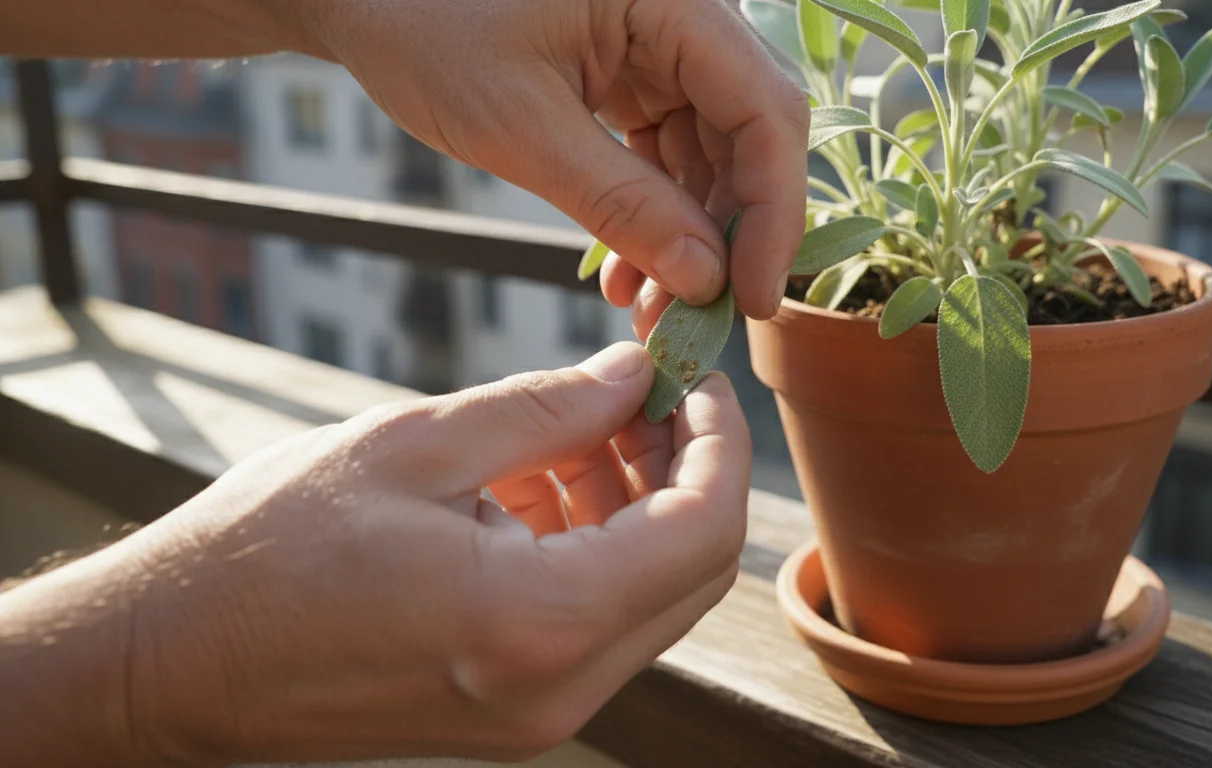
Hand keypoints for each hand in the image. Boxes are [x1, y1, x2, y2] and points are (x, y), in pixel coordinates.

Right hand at [0, 343, 750, 765]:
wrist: (172, 662)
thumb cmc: (270, 549)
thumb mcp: (417, 444)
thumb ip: (549, 408)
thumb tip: (635, 375)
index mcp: (540, 622)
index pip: (703, 531)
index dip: (719, 443)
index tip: (695, 378)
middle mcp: (559, 689)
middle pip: (692, 572)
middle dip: (686, 470)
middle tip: (643, 392)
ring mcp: (538, 713)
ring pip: (649, 597)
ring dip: (638, 505)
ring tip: (579, 427)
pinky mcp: (512, 713)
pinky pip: (595, 624)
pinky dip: (594, 548)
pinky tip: (541, 482)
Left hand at [286, 0, 808, 325]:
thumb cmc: (422, 25)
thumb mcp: (521, 126)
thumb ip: (622, 204)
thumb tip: (705, 280)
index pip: (766, 110)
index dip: (773, 213)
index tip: (752, 299)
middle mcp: (683, 14)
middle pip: (750, 135)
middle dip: (729, 235)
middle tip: (698, 320)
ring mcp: (659, 43)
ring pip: (712, 153)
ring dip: (689, 237)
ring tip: (650, 311)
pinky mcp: (631, 72)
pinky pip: (667, 151)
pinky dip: (654, 214)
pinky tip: (629, 275)